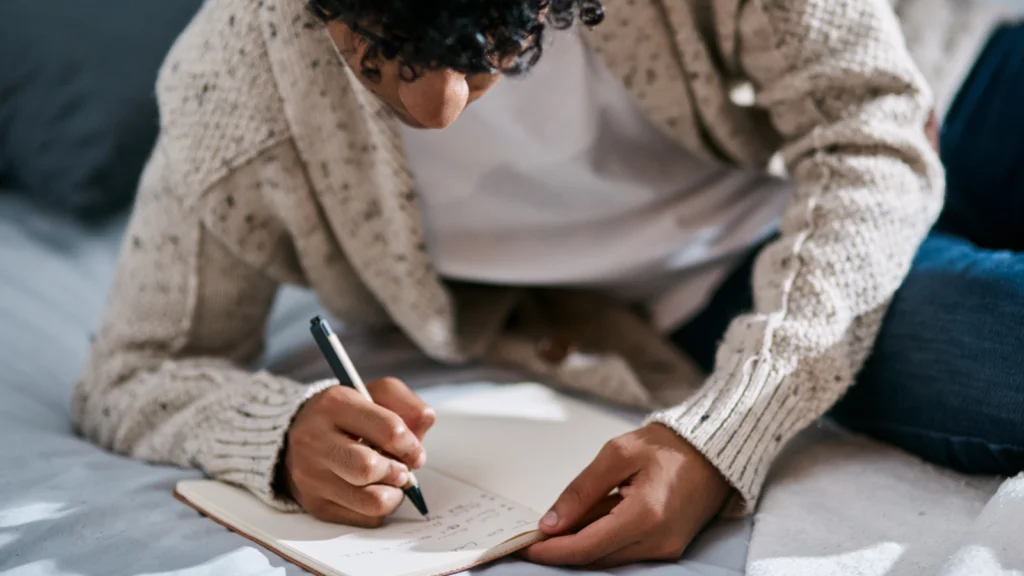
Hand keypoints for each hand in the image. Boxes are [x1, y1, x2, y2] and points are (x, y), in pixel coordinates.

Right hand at [281, 377, 434, 526]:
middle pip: (370, 468)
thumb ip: (404, 402)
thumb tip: (426, 420)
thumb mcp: (374, 394)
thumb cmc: (346, 416)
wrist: (299, 437)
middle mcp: (315, 439)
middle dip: (398, 471)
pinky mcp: (316, 504)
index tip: (415, 451)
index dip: (411, 445)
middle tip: (402, 469)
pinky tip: (373, 491)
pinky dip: (379, 509)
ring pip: (370, 500)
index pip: (388, 429)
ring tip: (391, 481)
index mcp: (334, 404)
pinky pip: (364, 518)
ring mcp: (311, 475)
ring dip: (393, 494)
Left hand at [521, 423, 731, 567]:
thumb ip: (581, 490)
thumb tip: (551, 522)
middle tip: (534, 537)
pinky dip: (602, 541)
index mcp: (646, 514)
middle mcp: (658, 541)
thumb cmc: (667, 447)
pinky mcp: (668, 549)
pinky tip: (589, 523)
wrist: (711, 453)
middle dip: (562, 550)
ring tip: (562, 523)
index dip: (552, 550)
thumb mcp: (617, 454)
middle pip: (596, 559)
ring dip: (581, 546)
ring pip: (609, 559)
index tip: (526, 546)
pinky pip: (625, 553)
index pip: (587, 547)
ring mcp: (666, 549)